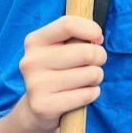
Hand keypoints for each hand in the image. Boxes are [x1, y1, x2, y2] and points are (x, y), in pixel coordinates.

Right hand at [19, 16, 105, 131]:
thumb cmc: (58, 70)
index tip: (97, 39)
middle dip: (100, 58)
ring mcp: (35, 84)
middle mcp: (31, 61)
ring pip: (92, 74)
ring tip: (84, 81)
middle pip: (87, 52)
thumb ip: (78, 36)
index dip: (92, 30)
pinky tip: (80, 95)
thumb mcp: (61, 47)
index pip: (69, 24)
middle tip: (92, 64)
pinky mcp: (44, 106)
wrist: (37, 107)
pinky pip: (87, 95)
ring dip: (96, 78)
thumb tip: (97, 38)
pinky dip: (92, 94)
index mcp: (35, 41)